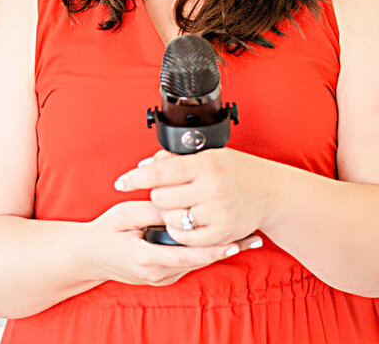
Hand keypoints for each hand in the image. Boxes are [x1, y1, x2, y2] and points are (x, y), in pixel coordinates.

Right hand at [84, 200, 261, 286]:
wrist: (87, 256)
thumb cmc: (105, 232)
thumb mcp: (126, 215)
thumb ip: (153, 211)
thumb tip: (178, 204)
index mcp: (147, 259)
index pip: (186, 255)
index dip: (211, 248)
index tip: (232, 242)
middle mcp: (157, 273)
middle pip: (198, 261)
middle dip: (226, 248)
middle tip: (252, 238)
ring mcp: (161, 277)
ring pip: (196, 263)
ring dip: (219, 249)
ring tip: (246, 238)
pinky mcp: (163, 274)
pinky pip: (189, 262)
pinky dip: (205, 251)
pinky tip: (223, 240)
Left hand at [113, 147, 273, 247]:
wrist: (271, 192)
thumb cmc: (237, 170)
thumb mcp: (208, 155)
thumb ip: (175, 160)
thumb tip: (145, 165)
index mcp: (206, 164)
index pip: (160, 171)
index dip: (136, 177)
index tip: (121, 182)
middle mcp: (211, 188)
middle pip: (161, 197)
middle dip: (159, 194)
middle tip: (170, 191)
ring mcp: (216, 213)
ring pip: (171, 219)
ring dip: (169, 213)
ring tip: (181, 205)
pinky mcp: (221, 235)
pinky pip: (186, 238)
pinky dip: (180, 231)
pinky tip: (186, 221)